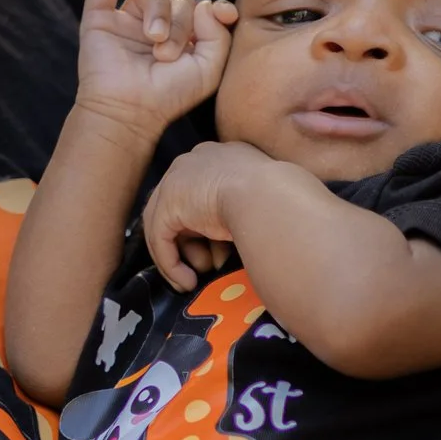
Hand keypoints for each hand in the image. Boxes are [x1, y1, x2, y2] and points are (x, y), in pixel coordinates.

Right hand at [75, 0, 235, 136]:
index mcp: (183, 40)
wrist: (128, 112)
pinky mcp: (99, 19)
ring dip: (158, 10)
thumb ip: (219, 35)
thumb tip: (205, 5)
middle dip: (181, 24)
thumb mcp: (209, 69)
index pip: (202, 10)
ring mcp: (127, 22)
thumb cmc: (169, 96)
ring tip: (154, 39)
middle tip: (168, 54)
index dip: (215, 8)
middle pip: (179, 1)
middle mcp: (156, 27)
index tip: (225, 14)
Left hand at [141, 137, 287, 283]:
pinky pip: (161, 237)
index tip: (218, 251)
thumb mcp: (261, 203)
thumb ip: (242, 211)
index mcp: (224, 157)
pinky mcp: (167, 202)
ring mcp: (178, 177)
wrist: (271, 198)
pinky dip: (171, 263)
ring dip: (181, 257)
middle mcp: (197, 160)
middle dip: (193, 243)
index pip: (204, 192)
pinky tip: (187, 282)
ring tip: (198, 279)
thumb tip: (232, 237)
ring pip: (167, 225)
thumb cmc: (280, 203)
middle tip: (207, 267)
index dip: (208, 226)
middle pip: (183, 208)